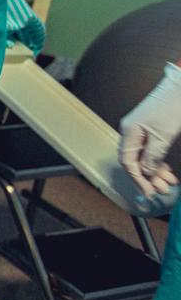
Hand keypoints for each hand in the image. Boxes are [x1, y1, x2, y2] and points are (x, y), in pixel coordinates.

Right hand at [119, 64, 180, 196]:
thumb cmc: (172, 107)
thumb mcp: (163, 136)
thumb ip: (153, 156)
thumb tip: (146, 173)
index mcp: (129, 131)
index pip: (128, 161)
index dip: (137, 178)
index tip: (148, 192)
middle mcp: (131, 131)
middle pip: (135, 160)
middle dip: (149, 177)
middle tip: (162, 189)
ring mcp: (140, 130)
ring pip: (144, 157)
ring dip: (155, 171)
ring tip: (169, 182)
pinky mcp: (150, 129)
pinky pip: (150, 150)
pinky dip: (158, 161)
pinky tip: (166, 169)